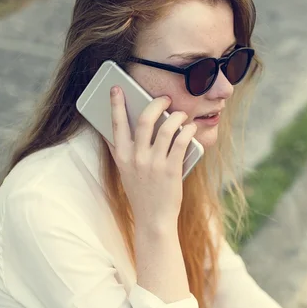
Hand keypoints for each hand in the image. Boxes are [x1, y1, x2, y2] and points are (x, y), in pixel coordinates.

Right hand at [104, 86, 197, 232]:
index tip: (117, 88)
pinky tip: (190, 128)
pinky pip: (181, 142)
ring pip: (166, 128)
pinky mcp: (171, 169)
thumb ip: (122, 152)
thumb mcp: (125, 172)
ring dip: (177, 117)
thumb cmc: (141, 193)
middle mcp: (136, 158)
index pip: (116, 124)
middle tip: (165, 100)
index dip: (116, 104)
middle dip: (157, 104)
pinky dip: (187, 131)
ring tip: (182, 115)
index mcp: (122, 157)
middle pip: (145, 120)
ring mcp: (154, 163)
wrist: (153, 219)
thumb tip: (118, 131)